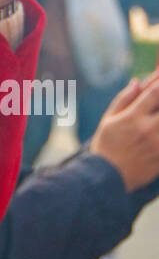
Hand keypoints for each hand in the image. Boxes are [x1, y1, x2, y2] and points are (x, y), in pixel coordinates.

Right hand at [89, 69, 158, 191]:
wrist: (105, 177)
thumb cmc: (106, 145)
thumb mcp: (109, 119)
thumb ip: (124, 99)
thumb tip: (137, 82)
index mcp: (133, 117)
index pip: (155, 92)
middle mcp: (148, 129)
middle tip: (156, 109)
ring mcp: (157, 144)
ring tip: (155, 123)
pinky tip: (155, 135)